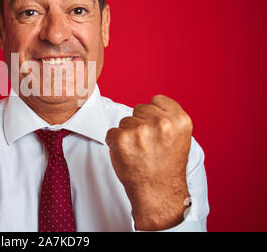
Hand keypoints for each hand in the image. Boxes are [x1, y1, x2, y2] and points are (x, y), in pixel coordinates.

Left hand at [105, 95, 192, 229]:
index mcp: (180, 120)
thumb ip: (168, 119)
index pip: (157, 100)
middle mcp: (162, 123)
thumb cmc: (166, 166)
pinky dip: (115, 144)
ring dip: (128, 135)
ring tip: (139, 152)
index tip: (157, 129)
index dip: (154, 114)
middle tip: (148, 145)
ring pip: (125, 121)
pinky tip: (128, 156)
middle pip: (139, 109)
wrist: (158, 193)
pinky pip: (111, 133)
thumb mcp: (179, 137)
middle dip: (140, 124)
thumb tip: (150, 105)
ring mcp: (141, 130)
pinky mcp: (122, 139)